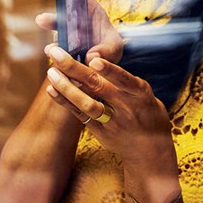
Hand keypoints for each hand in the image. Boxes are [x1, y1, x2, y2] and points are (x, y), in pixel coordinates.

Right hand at [35, 0, 123, 62]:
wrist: (106, 61)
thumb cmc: (110, 46)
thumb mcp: (114, 45)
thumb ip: (107, 49)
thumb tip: (91, 58)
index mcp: (81, 11)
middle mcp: (68, 26)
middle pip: (55, 20)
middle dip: (49, 20)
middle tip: (41, 20)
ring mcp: (64, 43)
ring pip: (56, 43)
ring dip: (53, 46)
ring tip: (51, 50)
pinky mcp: (63, 59)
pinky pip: (59, 61)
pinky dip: (58, 64)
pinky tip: (59, 68)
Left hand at [43, 44, 171, 164]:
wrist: (151, 150)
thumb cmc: (148, 113)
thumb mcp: (146, 95)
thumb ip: (126, 81)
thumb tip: (98, 59)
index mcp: (141, 94)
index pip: (125, 80)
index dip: (110, 70)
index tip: (93, 58)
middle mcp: (126, 108)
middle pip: (98, 87)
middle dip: (74, 68)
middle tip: (56, 53)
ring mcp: (113, 122)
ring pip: (87, 104)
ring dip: (66, 87)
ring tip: (51, 72)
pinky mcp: (101, 132)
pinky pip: (80, 115)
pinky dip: (65, 101)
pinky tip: (52, 89)